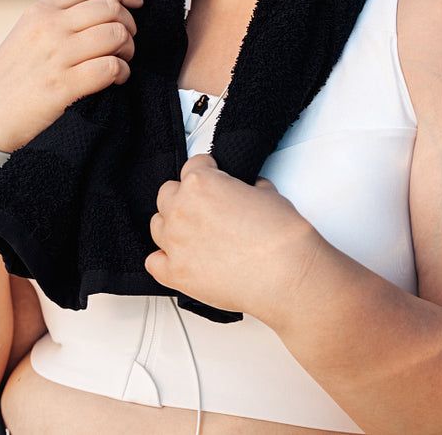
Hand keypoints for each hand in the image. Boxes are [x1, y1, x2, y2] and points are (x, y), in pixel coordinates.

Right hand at [0, 0, 141, 152]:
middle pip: (110, 9)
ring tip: (121, 61)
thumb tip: (98, 10)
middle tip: (126, 41)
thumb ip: (55, 19)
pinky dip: (122, 73)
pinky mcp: (64, 86)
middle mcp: (49, 27)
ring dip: (127, 49)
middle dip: (128, 24)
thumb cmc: (7, 80)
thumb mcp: (24, 35)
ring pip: (116, 35)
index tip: (134, 2)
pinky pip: (111, 67)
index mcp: (39, 11)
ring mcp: (57, 55)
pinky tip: (116, 79)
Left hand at [145, 154, 326, 323]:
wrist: (288, 275)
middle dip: (185, 198)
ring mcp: (175, 243)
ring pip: (157, 225)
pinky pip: (153, 262)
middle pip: (168, 193)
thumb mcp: (267, 193)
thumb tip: (244, 192)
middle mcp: (181, 210)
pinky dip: (164, 261)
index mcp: (200, 183)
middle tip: (206, 209)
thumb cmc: (281, 237)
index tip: (213, 177)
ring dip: (173, 227)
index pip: (192, 165)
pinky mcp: (175, 274)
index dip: (207, 171)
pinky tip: (181, 260)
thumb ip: (245, 187)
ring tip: (195, 236)